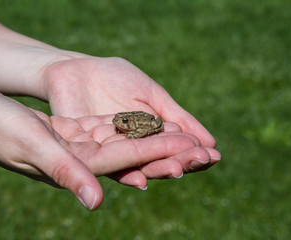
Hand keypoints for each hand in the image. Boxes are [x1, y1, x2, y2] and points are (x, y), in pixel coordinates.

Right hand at [0, 88, 219, 209]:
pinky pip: (110, 128)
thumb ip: (65, 172)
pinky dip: (132, 124)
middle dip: (167, 150)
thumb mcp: (31, 147)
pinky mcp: (76, 132)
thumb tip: (97, 202)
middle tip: (202, 149)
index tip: (189, 147)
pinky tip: (151, 120)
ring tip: (186, 134)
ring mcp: (81, 146)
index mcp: (77, 165)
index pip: (128, 158)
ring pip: (126, 140)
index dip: (159, 151)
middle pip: (134, 153)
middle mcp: (83, 159)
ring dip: (155, 136)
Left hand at [43, 55, 219, 184]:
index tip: (214, 154)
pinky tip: (141, 180)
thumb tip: (210, 141)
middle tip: (202, 160)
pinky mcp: (90, 154)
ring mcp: (113, 152)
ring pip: (139, 167)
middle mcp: (135, 148)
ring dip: (159, 170)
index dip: (194, 152)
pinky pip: (108, 168)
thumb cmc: (114, 77)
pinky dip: (126, 174)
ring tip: (178, 170)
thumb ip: (176, 115)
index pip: (176, 150)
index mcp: (151, 134)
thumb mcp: (152, 93)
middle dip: (182, 161)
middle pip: (161, 161)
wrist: (76, 70)